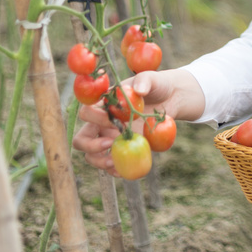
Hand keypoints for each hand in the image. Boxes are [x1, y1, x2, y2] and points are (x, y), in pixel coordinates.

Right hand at [72, 69, 203, 176]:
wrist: (170, 100)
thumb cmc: (157, 86)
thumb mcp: (153, 79)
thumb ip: (145, 81)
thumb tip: (139, 90)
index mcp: (104, 105)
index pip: (87, 112)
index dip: (95, 118)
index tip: (114, 120)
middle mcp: (102, 123)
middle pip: (82, 138)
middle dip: (90, 144)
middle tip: (110, 143)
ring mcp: (110, 138)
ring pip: (91, 155)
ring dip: (98, 161)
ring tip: (113, 162)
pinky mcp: (122, 150)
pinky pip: (110, 164)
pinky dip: (113, 170)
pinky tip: (123, 171)